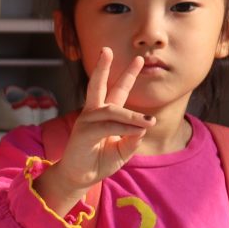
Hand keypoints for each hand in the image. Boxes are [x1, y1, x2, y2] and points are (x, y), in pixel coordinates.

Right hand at [40, 49, 154, 206]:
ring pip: (112, 110)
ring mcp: (87, 121)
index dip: (128, 75)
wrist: (79, 178)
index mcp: (104, 115)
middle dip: (103, 67)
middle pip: (98, 85)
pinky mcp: (84, 132)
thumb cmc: (99, 162)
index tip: (139, 60)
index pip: (117, 90)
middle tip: (107, 49)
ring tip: (148, 123)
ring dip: (132, 116)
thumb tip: (142, 127)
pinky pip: (108, 125)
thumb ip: (133, 138)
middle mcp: (93, 113)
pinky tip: (138, 129)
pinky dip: (125, 127)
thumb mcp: (123, 150)